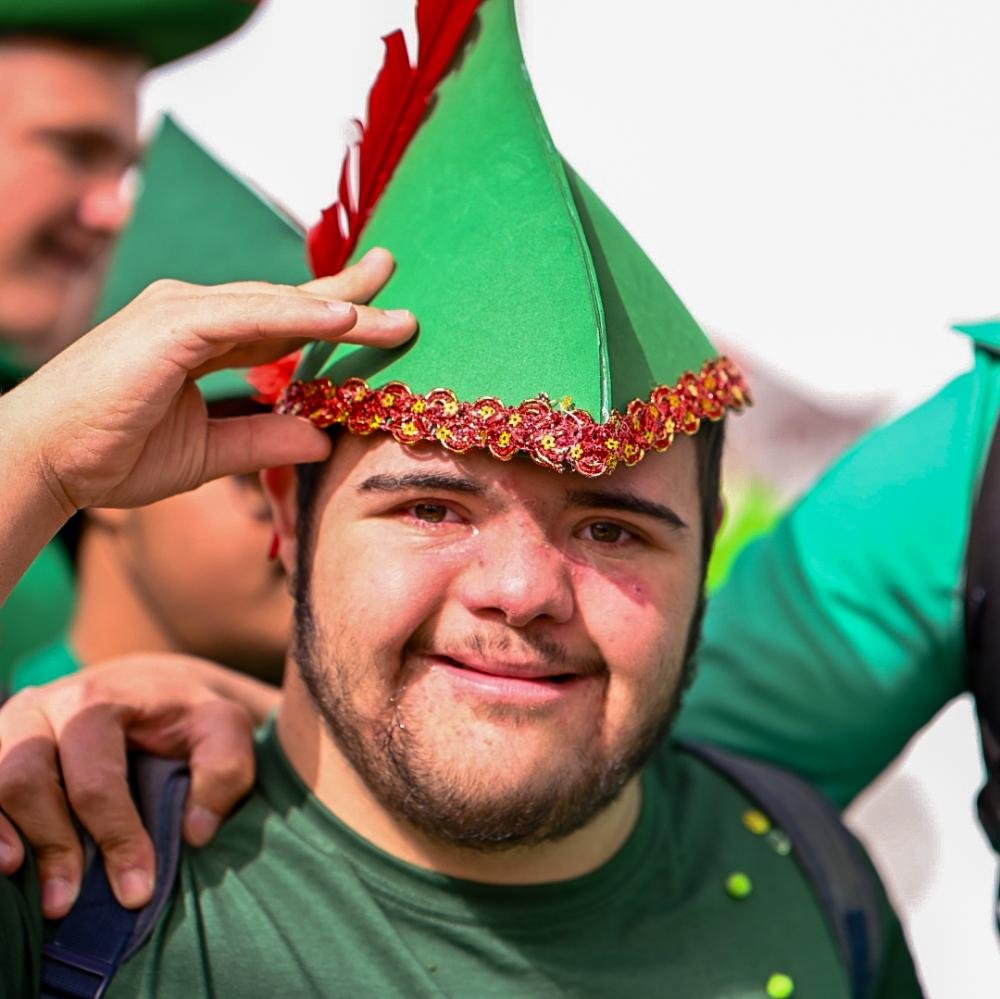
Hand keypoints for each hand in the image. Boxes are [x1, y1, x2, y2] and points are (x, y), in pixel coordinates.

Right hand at [0, 655, 266, 918]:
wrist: (150, 683)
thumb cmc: (187, 714)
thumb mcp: (224, 726)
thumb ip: (225, 769)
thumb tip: (196, 832)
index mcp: (98, 700)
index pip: (95, 779)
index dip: (115, 838)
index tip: (137, 891)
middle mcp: (43, 707)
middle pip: (25, 779)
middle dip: (50, 844)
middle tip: (67, 903)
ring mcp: (12, 726)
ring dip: (3, 837)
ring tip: (23, 884)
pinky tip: (5, 862)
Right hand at [2, 246, 414, 513]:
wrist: (45, 463)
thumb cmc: (111, 454)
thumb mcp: (209, 454)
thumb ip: (264, 442)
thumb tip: (322, 440)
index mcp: (200, 340)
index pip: (280, 322)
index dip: (329, 314)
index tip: (377, 310)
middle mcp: (194, 316)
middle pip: (286, 302)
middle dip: (346, 294)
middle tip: (396, 273)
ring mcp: (180, 313)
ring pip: (276, 304)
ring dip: (339, 307)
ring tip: (396, 315)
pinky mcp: (170, 324)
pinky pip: (248, 316)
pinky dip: (297, 315)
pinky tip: (343, 317)